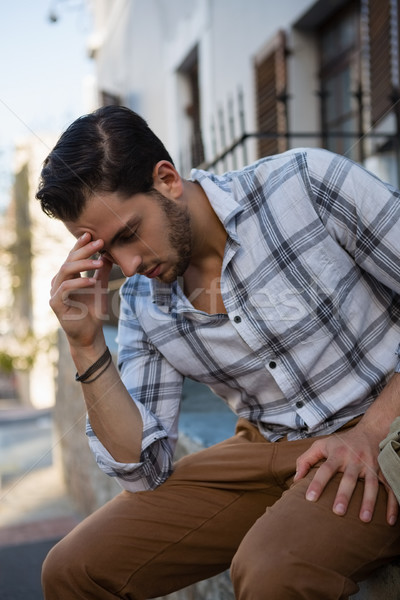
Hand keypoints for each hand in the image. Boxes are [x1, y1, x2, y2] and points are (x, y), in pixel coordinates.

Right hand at [50, 232, 112, 347]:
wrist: (90, 334)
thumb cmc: (93, 311)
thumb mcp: (101, 287)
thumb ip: (102, 271)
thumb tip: (108, 254)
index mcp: (68, 277)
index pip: (72, 256)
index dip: (80, 245)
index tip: (92, 234)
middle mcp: (59, 282)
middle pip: (69, 260)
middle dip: (84, 250)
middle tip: (99, 243)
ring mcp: (55, 292)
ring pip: (66, 271)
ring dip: (83, 264)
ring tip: (98, 262)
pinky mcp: (56, 303)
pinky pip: (65, 288)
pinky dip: (79, 282)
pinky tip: (91, 281)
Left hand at [294, 424, 398, 524]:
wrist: (371, 431)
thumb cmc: (342, 443)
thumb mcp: (321, 445)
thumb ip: (306, 460)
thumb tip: (295, 480)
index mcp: (337, 454)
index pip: (325, 469)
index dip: (317, 483)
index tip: (309, 498)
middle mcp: (355, 460)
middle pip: (349, 478)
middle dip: (344, 495)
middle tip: (338, 512)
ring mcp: (371, 465)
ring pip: (372, 484)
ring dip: (369, 502)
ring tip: (364, 519)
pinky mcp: (384, 471)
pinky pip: (390, 488)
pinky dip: (392, 504)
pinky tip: (390, 521)